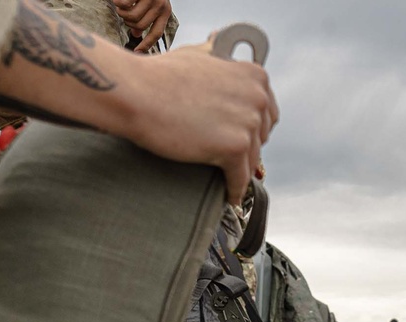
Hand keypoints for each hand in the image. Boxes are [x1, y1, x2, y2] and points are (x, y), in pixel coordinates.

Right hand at [111, 0, 172, 51]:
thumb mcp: (149, 4)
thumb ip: (145, 18)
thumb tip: (136, 34)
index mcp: (165, 11)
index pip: (156, 33)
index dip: (146, 44)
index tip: (137, 53)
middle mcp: (160, 5)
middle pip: (140, 26)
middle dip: (128, 22)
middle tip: (123, 13)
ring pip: (131, 17)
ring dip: (121, 12)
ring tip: (120, 6)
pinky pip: (124, 5)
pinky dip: (117, 3)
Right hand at [127, 44, 278, 204]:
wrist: (137, 93)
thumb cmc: (161, 74)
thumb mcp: (200, 54)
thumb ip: (218, 56)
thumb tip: (219, 40)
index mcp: (255, 76)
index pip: (268, 112)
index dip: (255, 127)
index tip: (245, 137)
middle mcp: (258, 98)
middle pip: (261, 137)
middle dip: (247, 148)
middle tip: (229, 157)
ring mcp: (248, 123)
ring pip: (251, 160)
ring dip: (239, 171)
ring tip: (228, 181)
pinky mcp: (234, 148)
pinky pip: (240, 178)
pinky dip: (235, 190)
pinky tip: (231, 198)